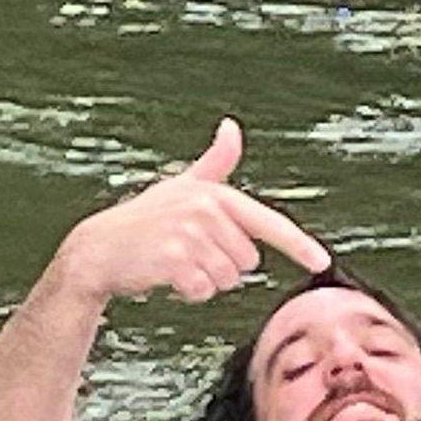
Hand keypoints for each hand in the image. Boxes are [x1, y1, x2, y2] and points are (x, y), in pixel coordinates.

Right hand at [55, 120, 329, 305]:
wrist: (98, 249)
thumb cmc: (145, 219)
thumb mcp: (183, 186)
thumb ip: (215, 163)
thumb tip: (232, 127)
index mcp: (216, 195)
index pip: (269, 223)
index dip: (299, 245)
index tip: (322, 262)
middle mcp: (206, 210)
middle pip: (248, 263)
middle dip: (222, 265)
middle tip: (187, 252)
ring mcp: (189, 235)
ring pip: (227, 280)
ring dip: (204, 280)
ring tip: (175, 262)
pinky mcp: (174, 261)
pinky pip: (204, 291)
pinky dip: (188, 292)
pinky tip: (165, 277)